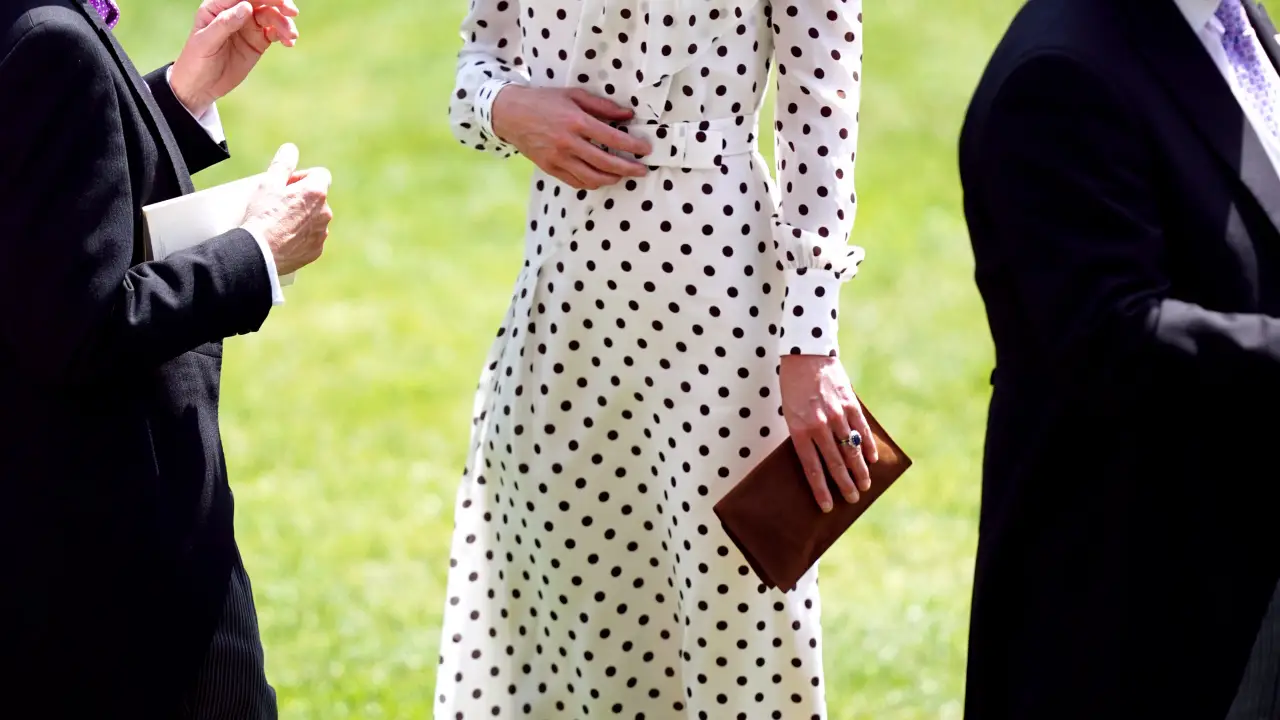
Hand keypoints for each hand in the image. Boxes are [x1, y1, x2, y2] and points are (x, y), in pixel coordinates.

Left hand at [169, 0, 300, 117]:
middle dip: (278, 5)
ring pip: (271, 16)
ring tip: (291, 36)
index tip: (279, 2)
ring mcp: (248, 26)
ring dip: (284, 23)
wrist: (201, 86)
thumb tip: (247, 6)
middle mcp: (235, 13)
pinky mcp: (258, 41)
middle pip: (261, 2)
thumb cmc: (196, 61)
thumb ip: (225, 23)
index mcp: (218, 7)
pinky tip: (289, 42)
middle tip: (292, 12)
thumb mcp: (206, 42)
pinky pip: (275, 33)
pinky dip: (285, 35)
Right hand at [241, 144, 332, 276]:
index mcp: (316, 192)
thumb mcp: (268, 183)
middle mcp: (325, 212)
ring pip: (314, 219)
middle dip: (301, 198)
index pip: (320, 175)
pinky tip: (282, 238)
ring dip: (301, 217)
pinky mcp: (316, 250)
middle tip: (278, 204)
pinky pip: (311, 238)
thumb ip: (283, 164)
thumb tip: (291, 149)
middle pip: (316, 198)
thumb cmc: (262, 215)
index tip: (286, 185)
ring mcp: (322, 233)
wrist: (259, 253)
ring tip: (278, 223)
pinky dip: (300, 236)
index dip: (302, 177)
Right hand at [492, 86, 652, 189]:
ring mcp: (558, 158)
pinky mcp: (550, 168)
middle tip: (642, 169)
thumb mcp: (574, 95)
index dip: (632, 146)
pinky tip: (601, 178)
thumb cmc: (544, 101)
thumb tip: (627, 114)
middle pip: (605, 163)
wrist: (510, 114)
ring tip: (623, 175)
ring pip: (592, 178)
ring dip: (612, 179)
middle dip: (628, 168)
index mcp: (576, 121)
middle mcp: (568, 143)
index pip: (612, 138)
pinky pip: (576, 182)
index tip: (645, 149)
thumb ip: (602, 106)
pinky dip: (592, 183)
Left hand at [779, 355, 879, 512]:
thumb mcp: (789, 412)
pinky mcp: (850, 404)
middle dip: (844, 485)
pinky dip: (868, 446)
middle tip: (852, 499)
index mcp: (799, 430)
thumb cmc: (793, 387)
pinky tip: (872, 459)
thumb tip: (819, 459)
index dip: (820, 489)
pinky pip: (862, 430)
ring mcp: (837, 415)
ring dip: (860, 470)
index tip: (826, 507)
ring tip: (865, 485)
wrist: (806, 355)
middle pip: (835, 463)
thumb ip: (803, 434)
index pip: (812, 468)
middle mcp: (819, 425)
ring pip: (851, 450)